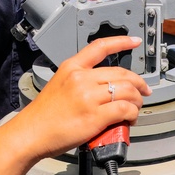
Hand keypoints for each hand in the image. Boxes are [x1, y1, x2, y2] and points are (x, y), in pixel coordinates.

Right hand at [12, 36, 150, 160]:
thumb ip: (81, 80)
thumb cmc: (44, 115)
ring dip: (137, 100)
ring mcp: (88, 97)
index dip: (121, 42)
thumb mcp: (59, 84)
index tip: (133, 41)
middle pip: (121, 73)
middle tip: (143, 91)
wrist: (31, 133)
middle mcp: (81, 78)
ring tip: (135, 108)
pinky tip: (129, 119)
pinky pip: (125, 109)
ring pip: (127, 91)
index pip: (100, 47)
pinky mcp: (95, 116)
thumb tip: (105, 88)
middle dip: (138, 83)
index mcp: (71, 67)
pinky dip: (132, 114)